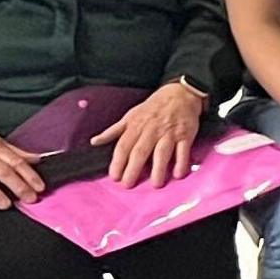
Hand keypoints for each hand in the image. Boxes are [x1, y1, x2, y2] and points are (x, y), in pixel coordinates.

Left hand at [92, 82, 210, 187]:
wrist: (180, 94)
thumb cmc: (153, 107)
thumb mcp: (130, 115)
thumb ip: (113, 131)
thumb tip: (94, 141)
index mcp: (136, 126)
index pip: (124, 146)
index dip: (118, 161)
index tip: (114, 176)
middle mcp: (151, 131)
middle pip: (140, 151)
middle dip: (133, 169)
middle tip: (129, 184)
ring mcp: (169, 133)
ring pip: (162, 152)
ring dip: (158, 169)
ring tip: (155, 184)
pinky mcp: (185, 135)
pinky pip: (183, 151)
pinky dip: (181, 162)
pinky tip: (178, 174)